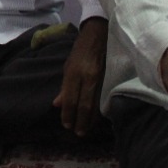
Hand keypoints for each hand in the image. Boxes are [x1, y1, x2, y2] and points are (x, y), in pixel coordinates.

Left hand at [52, 17, 107, 135]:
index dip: (68, 114)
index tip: (66, 125)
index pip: (70, 99)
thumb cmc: (80, 50)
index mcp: (74, 73)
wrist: (100, 34)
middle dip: (80, 121)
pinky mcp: (110, 79)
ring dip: (91, 120)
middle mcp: (87, 77)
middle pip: (84, 105)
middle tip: (78, 133)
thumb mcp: (67, 66)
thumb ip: (64, 87)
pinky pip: (104, 100)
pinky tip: (97, 119)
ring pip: (96, 105)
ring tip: (86, 130)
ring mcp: (101, 78)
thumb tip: (57, 105)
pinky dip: (100, 112)